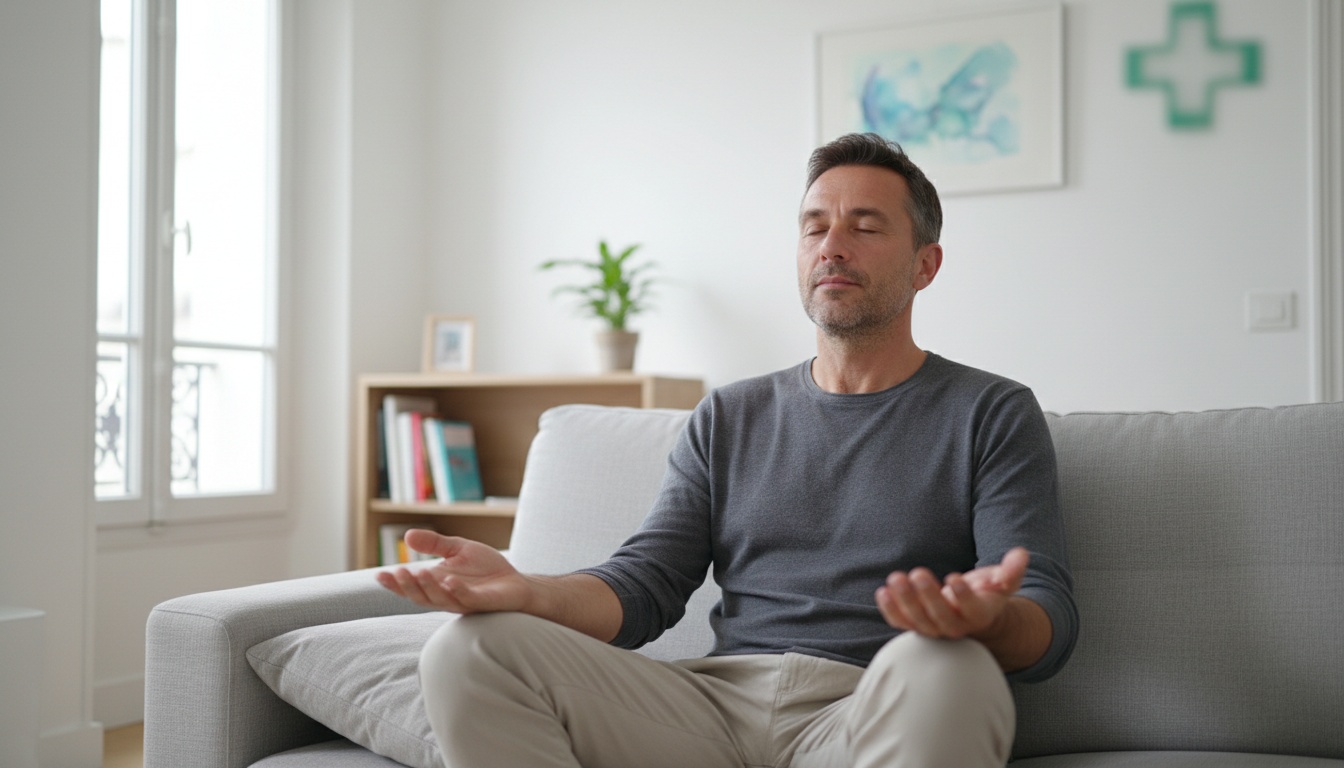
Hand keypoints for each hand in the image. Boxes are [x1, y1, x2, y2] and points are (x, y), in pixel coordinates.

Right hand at [375, 530, 531, 613]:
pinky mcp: (482, 603)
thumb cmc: (486, 569)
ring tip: (419, 572)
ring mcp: (464, 601)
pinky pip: (466, 599)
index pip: (411, 587)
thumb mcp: (457, 549)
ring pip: (440, 600)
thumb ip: (435, 544)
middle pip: (421, 597)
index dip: (395, 584)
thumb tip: (407, 535)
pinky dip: (457, 591)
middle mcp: (446, 596)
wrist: (516, 582)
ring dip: (429, 588)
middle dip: (407, 587)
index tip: (379, 575)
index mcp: (437, 584)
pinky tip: (449, 580)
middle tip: (398, 572)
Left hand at [875, 547, 1029, 640]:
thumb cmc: (987, 594)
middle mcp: (956, 627)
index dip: (964, 596)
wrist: (971, 614)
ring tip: (896, 578)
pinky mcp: (916, 625)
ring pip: (918, 622)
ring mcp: (934, 629)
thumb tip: (1022, 554)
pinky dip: (891, 610)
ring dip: (905, 601)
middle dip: (928, 596)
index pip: (972, 610)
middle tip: (918, 573)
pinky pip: (902, 622)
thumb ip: (1012, 570)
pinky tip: (883, 591)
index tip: (954, 578)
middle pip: (941, 618)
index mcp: (979, 615)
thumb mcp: (1004, 581)